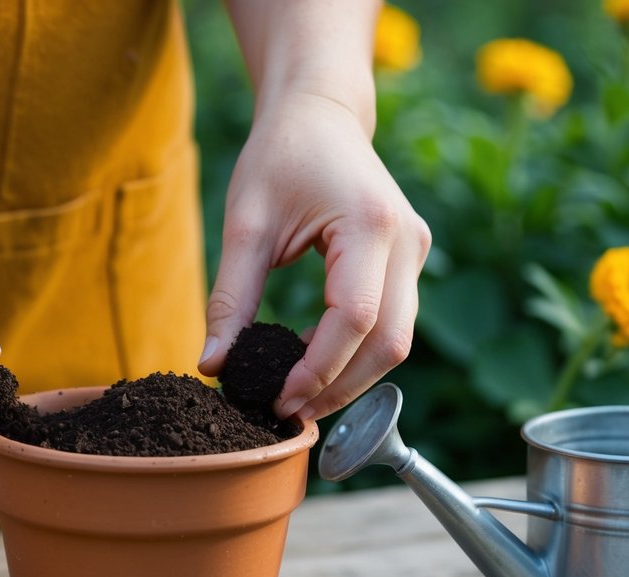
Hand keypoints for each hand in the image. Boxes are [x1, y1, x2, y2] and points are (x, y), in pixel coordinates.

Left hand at [197, 93, 429, 421]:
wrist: (319, 113)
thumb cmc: (279, 157)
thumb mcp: (246, 225)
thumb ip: (230, 299)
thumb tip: (213, 365)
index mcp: (371, 224)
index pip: (355, 319)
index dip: (318, 370)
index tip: (277, 398)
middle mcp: (408, 240)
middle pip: (389, 343)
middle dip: (339, 387)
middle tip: (287, 411)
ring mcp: (416, 251)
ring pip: (397, 341)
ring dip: (349, 377)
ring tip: (294, 393)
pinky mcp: (409, 260)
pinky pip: (391, 323)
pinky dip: (354, 353)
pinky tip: (309, 363)